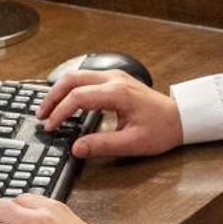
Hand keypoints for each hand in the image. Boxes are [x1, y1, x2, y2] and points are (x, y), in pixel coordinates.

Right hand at [37, 70, 182, 159]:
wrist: (181, 118)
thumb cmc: (161, 130)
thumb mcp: (132, 143)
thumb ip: (102, 145)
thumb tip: (77, 148)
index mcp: (118, 93)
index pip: (78, 97)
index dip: (60, 112)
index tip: (50, 127)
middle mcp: (114, 79)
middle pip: (72, 79)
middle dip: (52, 96)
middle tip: (41, 115)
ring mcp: (115, 76)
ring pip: (78, 75)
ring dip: (60, 90)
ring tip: (48, 109)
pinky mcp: (115, 80)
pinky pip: (86, 78)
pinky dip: (71, 88)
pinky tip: (65, 101)